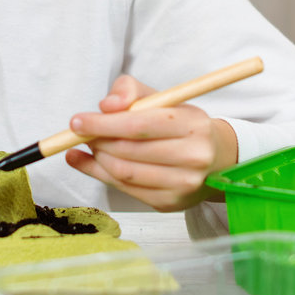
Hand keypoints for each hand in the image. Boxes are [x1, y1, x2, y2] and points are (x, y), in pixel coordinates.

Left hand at [64, 75, 238, 211]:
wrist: (217, 158)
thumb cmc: (183, 124)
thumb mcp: (162, 98)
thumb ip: (130, 91)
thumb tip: (106, 106)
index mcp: (191, 125)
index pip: (138, 125)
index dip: (103, 124)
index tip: (77, 121)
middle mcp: (192, 157)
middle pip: (129, 151)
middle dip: (98, 141)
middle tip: (81, 133)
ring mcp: (183, 184)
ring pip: (125, 174)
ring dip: (98, 159)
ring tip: (90, 146)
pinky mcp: (171, 203)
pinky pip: (127, 190)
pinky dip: (103, 176)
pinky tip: (91, 163)